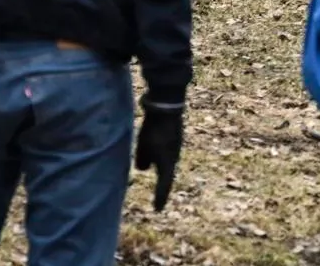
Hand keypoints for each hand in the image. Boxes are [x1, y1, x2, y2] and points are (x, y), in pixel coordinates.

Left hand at [133, 93, 184, 210]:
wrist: (167, 108)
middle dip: (163, 186)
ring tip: (156, 177)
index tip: (157, 210)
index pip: (164, 186)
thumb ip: (143, 160)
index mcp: (168, 163)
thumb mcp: (143, 147)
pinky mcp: (175, 138)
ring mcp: (176, 147)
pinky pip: (167, 153)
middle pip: (167, 176)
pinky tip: (155, 155)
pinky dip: (161, 159)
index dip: (160, 198)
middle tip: (159, 198)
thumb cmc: (154, 130)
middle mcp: (174, 157)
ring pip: (167, 163)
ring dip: (162, 171)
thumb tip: (143, 168)